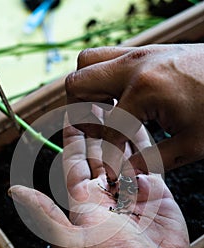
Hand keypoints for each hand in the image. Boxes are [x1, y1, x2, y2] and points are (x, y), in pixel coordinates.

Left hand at [9, 117, 189, 247]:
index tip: (70, 114)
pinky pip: (147, 162)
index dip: (73, 137)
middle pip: (99, 150)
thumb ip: (44, 214)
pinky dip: (143, 144)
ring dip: (119, 129)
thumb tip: (14, 191)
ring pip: (122, 152)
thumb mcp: (71, 241)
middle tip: (96, 101)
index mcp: (84, 199)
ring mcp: (131, 190)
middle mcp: (106, 191)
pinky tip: (138, 125)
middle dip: (96, 126)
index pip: (75, 160)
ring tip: (117, 105)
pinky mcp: (155, 192)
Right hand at [65, 44, 203, 179]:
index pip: (106, 128)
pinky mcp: (147, 50)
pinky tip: (120, 99)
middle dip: (79, 112)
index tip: (108, 169)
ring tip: (103, 113)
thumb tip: (127, 173)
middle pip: (78, 83)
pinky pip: (108, 58)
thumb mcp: (191, 143)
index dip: (105, 155)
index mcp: (144, 90)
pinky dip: (103, 79)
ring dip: (87, 90)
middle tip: (95, 132)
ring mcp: (140, 53)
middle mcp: (134, 66)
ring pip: (88, 63)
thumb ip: (153, 160)